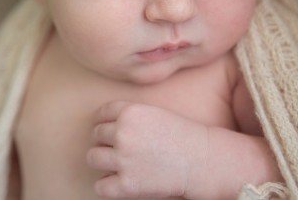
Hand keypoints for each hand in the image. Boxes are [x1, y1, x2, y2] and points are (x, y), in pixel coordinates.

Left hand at [86, 101, 208, 198]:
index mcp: (131, 112)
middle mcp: (123, 134)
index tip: (110, 130)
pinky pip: (100, 186)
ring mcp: (123, 160)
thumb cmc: (183, 136)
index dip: (104, 122)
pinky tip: (123, 181)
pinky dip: (109, 186)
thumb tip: (99, 125)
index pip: (101, 114)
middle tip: (126, 149)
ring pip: (92, 158)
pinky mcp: (126, 184)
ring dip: (104, 161)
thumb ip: (129, 116)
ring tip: (122, 164)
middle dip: (107, 142)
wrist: (204, 161)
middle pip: (96, 135)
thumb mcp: (156, 114)